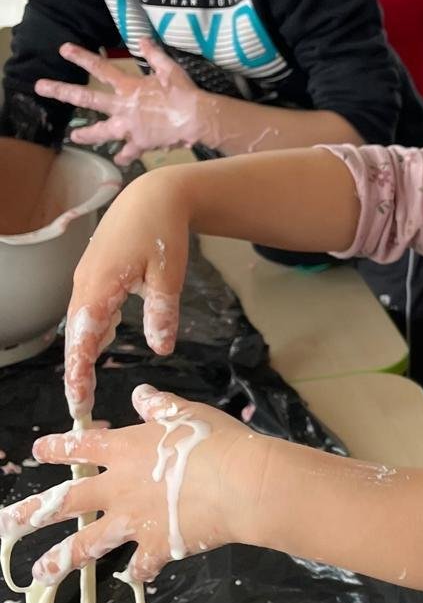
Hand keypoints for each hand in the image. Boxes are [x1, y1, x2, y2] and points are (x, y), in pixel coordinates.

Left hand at [3, 386, 268, 583]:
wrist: (238, 483)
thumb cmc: (214, 441)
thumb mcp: (186, 412)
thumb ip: (159, 406)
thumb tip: (139, 394)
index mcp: (124, 450)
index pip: (81, 446)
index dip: (57, 448)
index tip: (37, 452)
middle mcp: (119, 488)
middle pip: (66, 502)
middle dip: (31, 513)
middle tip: (4, 524)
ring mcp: (133, 521)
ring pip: (88, 544)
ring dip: (62, 560)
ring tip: (40, 574)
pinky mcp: (157, 546)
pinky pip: (141, 564)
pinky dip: (139, 571)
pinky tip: (136, 578)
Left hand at [34, 39, 216, 166]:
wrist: (196, 119)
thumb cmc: (184, 93)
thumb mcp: (170, 69)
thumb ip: (154, 54)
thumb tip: (143, 39)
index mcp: (129, 87)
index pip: (100, 67)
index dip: (81, 57)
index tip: (62, 50)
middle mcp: (123, 107)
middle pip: (87, 98)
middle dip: (62, 91)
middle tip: (40, 87)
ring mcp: (129, 128)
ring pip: (101, 132)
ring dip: (86, 134)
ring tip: (74, 137)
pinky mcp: (140, 144)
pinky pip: (128, 152)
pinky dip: (124, 156)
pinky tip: (120, 160)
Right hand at [63, 169, 191, 418]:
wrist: (154, 195)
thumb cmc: (162, 231)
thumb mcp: (168, 274)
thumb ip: (162, 312)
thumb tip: (160, 349)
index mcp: (100, 286)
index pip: (83, 339)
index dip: (79, 373)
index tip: (79, 401)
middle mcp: (84, 284)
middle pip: (75, 337)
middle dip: (76, 372)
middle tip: (81, 407)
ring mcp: (86, 279)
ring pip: (79, 325)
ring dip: (82, 354)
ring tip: (86, 387)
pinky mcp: (94, 275)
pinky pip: (87, 310)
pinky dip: (91, 332)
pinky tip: (102, 344)